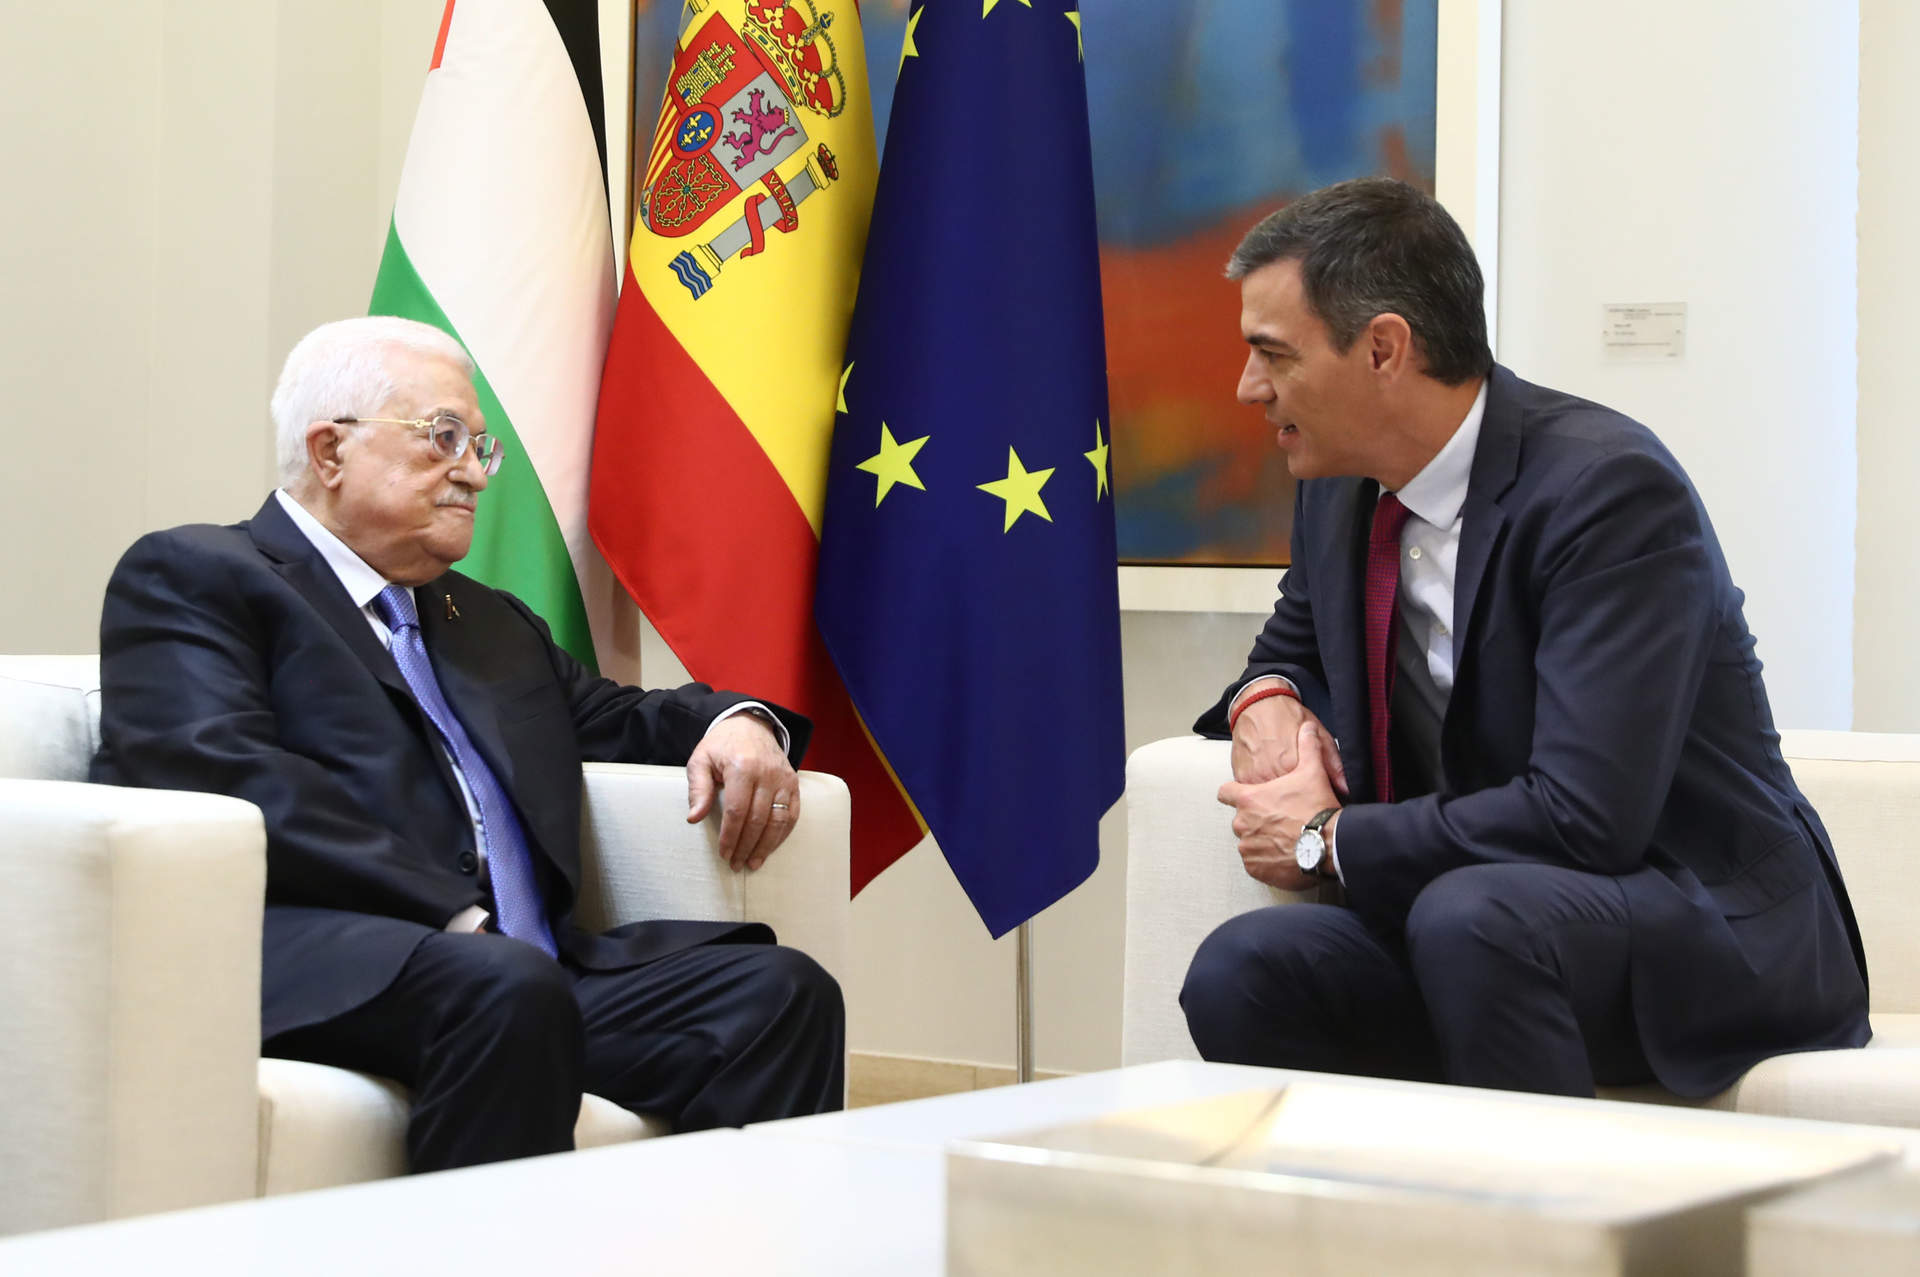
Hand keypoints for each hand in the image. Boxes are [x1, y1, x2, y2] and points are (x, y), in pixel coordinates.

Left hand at [686, 714, 799, 870]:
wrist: (750, 725)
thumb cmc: (722, 745)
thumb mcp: (701, 760)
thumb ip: (697, 789)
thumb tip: (693, 818)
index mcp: (742, 767)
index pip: (737, 811)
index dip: (730, 836)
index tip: (724, 853)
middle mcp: (767, 773)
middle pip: (758, 819)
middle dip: (746, 846)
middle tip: (736, 863)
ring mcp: (784, 779)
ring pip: (778, 820)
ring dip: (766, 846)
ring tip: (753, 862)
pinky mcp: (793, 782)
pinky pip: (792, 814)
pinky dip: (782, 835)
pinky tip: (770, 848)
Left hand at [1217, 720, 1341, 890]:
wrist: (1328, 845)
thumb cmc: (1317, 808)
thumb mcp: (1313, 772)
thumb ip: (1307, 747)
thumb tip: (1306, 728)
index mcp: (1249, 799)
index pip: (1225, 793)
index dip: (1234, 794)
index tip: (1247, 798)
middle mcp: (1242, 824)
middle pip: (1241, 820)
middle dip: (1256, 821)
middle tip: (1279, 822)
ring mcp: (1247, 848)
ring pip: (1248, 843)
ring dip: (1261, 842)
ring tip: (1285, 840)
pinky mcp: (1256, 869)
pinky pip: (1255, 864)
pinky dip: (1266, 862)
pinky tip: (1285, 855)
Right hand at [1231, 684, 1347, 793]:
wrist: (1259, 703)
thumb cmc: (1288, 717)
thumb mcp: (1321, 736)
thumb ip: (1333, 765)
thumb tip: (1344, 787)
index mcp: (1292, 768)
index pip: (1307, 797)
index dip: (1311, 796)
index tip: (1312, 792)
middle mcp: (1270, 774)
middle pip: (1286, 801)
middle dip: (1294, 799)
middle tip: (1298, 785)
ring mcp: (1253, 777)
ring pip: (1268, 800)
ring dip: (1276, 796)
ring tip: (1282, 778)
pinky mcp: (1242, 777)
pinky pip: (1255, 792)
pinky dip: (1262, 788)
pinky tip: (1268, 773)